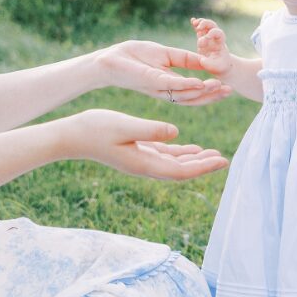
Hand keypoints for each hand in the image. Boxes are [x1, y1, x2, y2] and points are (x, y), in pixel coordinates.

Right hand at [70, 110, 228, 179]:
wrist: (71, 136)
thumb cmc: (95, 129)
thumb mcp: (124, 126)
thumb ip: (150, 130)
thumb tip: (176, 133)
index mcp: (143, 163)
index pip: (180, 170)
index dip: (203, 167)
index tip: (222, 160)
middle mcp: (144, 166)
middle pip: (181, 170)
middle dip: (203, 166)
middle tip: (225, 159)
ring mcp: (139, 160)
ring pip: (174, 164)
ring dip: (194, 160)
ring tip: (214, 154)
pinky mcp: (136, 152)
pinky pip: (164, 155)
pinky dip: (179, 152)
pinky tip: (190, 147)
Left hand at [97, 38, 231, 104]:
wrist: (110, 59)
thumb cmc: (134, 55)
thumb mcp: (165, 54)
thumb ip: (184, 59)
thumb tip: (204, 61)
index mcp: (169, 85)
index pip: (194, 91)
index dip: (211, 90)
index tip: (227, 85)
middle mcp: (166, 91)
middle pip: (193, 98)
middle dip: (212, 96)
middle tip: (230, 90)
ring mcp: (158, 88)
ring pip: (185, 95)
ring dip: (204, 91)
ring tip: (220, 86)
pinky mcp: (151, 81)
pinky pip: (172, 85)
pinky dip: (187, 85)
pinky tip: (200, 83)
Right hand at [189, 16, 233, 79]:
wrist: (220, 65)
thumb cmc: (219, 66)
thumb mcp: (215, 67)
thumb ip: (209, 64)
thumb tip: (202, 59)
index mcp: (220, 43)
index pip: (219, 33)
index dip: (213, 33)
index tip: (207, 37)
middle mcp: (214, 38)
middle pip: (213, 26)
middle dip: (206, 24)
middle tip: (199, 27)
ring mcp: (208, 37)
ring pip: (206, 26)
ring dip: (201, 23)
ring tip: (194, 23)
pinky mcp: (202, 39)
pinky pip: (199, 29)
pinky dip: (196, 24)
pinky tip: (192, 20)